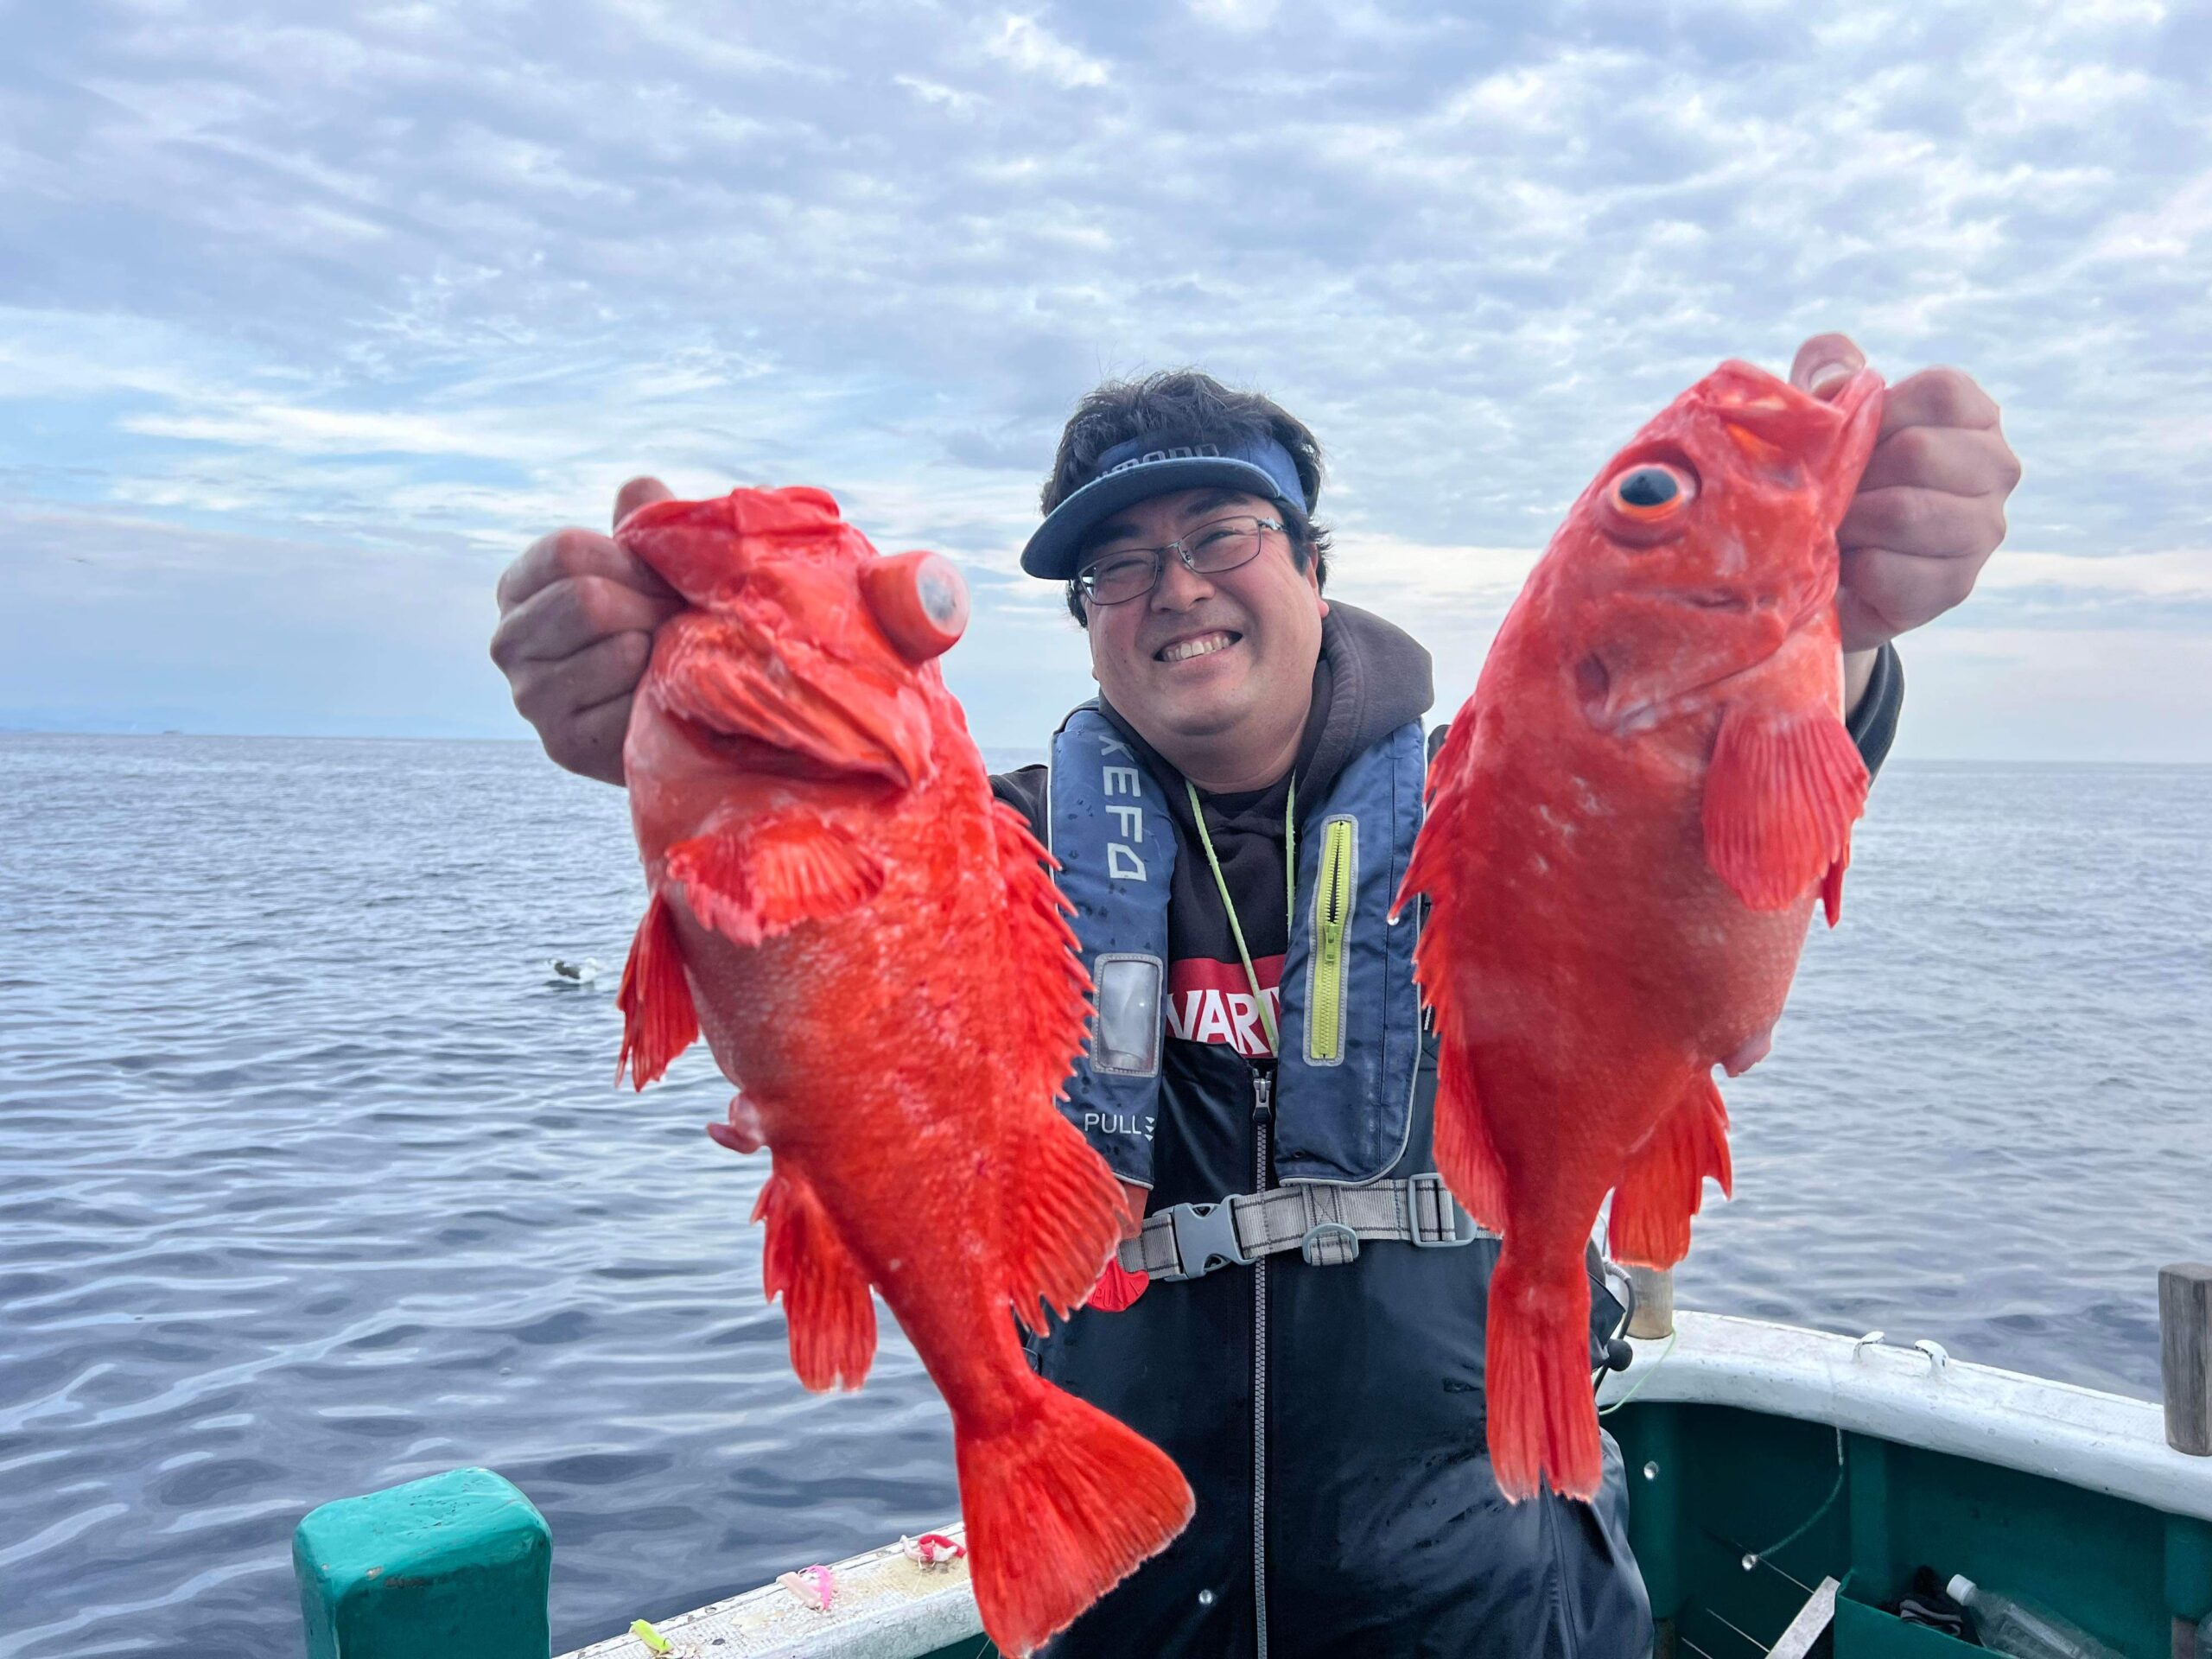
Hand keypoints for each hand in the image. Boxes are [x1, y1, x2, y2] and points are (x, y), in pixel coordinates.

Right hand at [490, 477, 682, 784]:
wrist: (684, 708)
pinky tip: (659, 699)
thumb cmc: (665, 622)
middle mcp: (508, 641)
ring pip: (614, 650)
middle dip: (651, 607)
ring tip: (669, 658)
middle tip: (674, 623)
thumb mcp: (655, 569)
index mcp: (521, 587)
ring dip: (661, 652)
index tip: (660, 580)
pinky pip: (625, 703)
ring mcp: (530, 697)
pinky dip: (657, 697)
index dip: (631, 562)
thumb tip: (638, 488)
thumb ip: (644, 526)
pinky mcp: (562, 745)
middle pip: (586, 600)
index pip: (566, 551)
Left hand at [1791, 334, 2022, 654]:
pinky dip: (1850, 568)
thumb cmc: (1834, 476)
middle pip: (1919, 451)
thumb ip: (1829, 371)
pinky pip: (1888, 570)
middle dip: (1854, 474)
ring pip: (1904, 513)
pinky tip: (1847, 566)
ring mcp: (1984, 531)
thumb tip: (1841, 376)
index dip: (1878, 412)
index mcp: (1975, 416)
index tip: (1845, 436)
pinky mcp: (1955, 586)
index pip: (1941, 393)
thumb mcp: (1824, 414)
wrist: (1824, 570)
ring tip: (1834, 526)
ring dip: (1849, 521)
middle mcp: (1997, 468)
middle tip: (1831, 492)